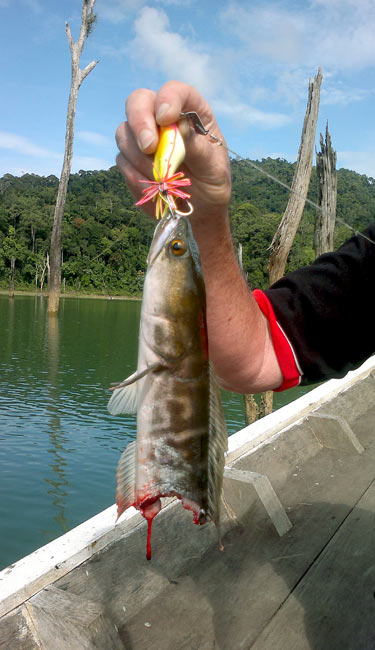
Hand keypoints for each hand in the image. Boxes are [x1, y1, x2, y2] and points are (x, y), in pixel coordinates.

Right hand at [116, 81, 230, 223]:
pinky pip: (123, 161)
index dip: (167, 99)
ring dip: (140, 159)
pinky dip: (137, 177)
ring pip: (124, 133)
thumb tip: (179, 125)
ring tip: (162, 179)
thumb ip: (198, 148)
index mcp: (190, 112)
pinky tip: (154, 188)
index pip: (175, 91)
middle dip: (140, 123)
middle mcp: (162, 119)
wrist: (199, 207)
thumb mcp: (214, 167)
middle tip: (149, 148)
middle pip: (137, 101)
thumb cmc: (212, 181)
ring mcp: (143, 137)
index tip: (166, 118)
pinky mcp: (130, 159)